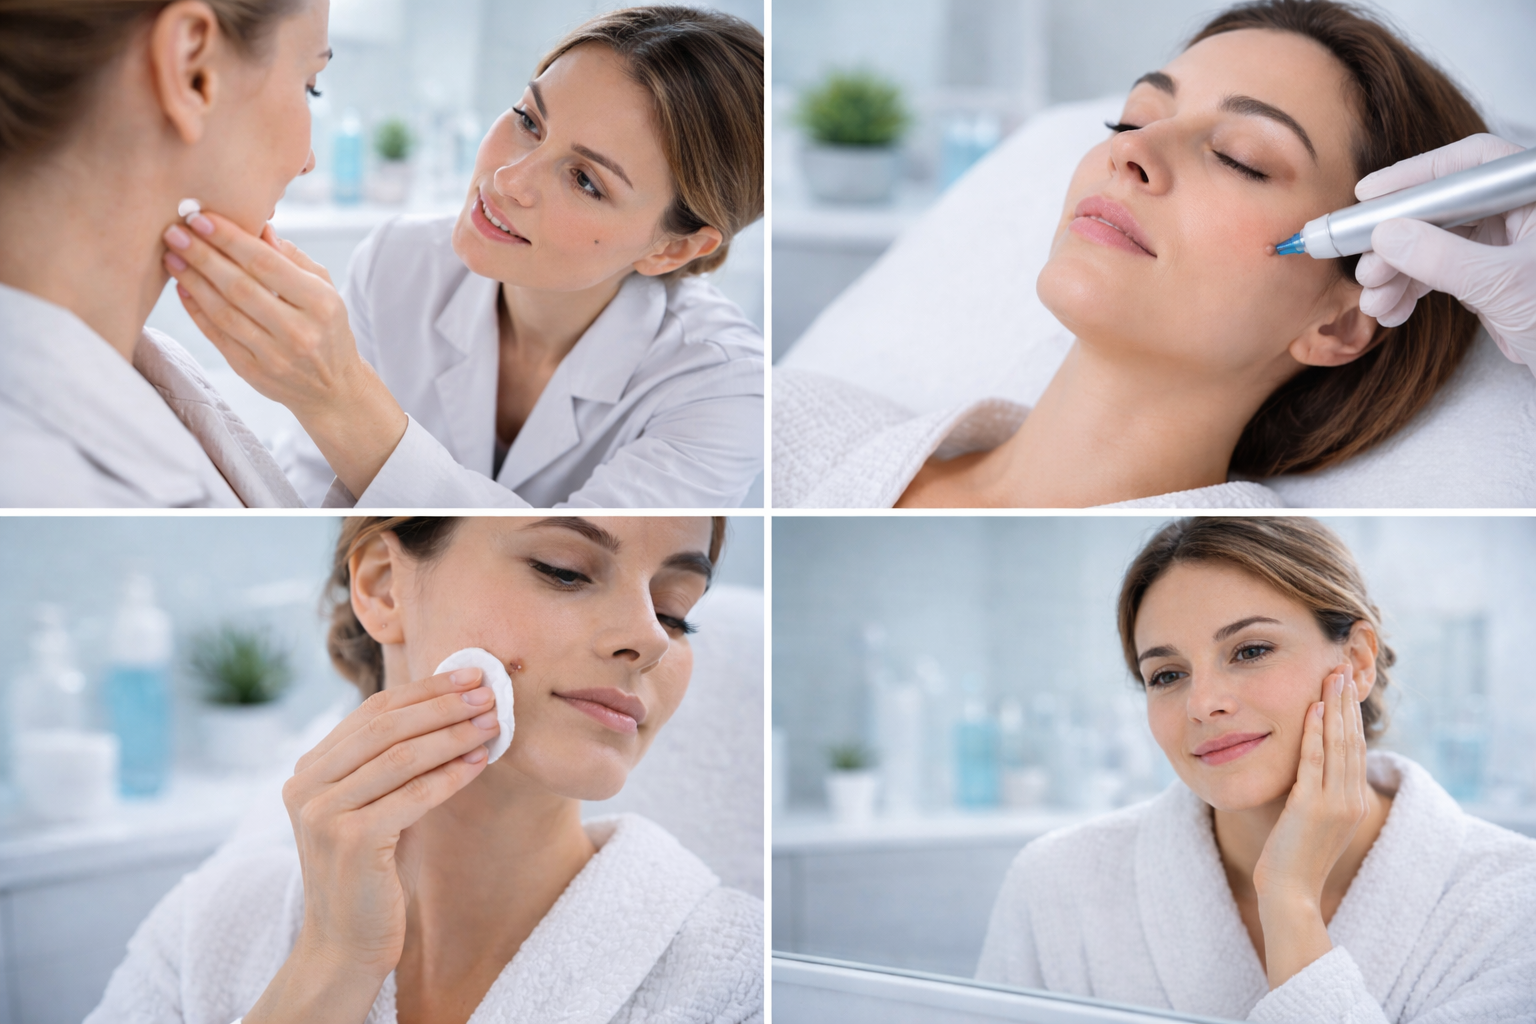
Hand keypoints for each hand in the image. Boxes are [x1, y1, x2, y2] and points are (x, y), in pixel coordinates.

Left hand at [161, 211, 407, 495]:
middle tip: (175, 231)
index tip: (202, 218)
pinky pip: (217, 336)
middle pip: (240, 287)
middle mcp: (299, 332)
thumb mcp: (325, 289)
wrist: (334, 389)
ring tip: (172, 256)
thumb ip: (293, 258)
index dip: (230, 239)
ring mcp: (274, 356)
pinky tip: (183, 287)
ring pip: (223, 312)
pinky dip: (196, 310)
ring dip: (193, 281)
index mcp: (321, 304)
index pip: (267, 264)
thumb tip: (259, 227)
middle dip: (203, 256)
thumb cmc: (327, 327)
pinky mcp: (253, 373)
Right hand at [242, 667, 498, 1023]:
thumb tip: (452, 705)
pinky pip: (412, 796)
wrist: (345, 944)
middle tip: (489, 691)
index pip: (372, 711)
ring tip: (493, 722)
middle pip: (386, 726)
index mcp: (308, 769)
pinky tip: (478, 763)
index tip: (469, 674)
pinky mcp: (349, 841)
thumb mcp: (371, 806)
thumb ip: (389, 762)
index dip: (424, 690)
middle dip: (443, 705)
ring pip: (401, 757)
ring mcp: (322, 813)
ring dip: (453, 734)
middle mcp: (305, 785)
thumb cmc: (370, 871)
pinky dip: (449, 776)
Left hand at [1251, 664, 1369, 988]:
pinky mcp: (1311, 807)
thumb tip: (1307, 765)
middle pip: (1351, 739)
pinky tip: (1312, 707)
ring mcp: (1334, 803)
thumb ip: (1315, 792)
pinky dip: (1314, 731)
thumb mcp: (1311, 820)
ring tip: (1332, 675)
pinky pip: (1313, 760)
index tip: (1345, 685)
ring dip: (1334, 707)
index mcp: (1353, 802)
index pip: (1355, 748)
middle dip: (1347, 701)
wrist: (1289, 894)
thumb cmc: (1291, 858)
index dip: (1351, 714)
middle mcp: (1350, 799)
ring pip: (1337, 744)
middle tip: (1343, 667)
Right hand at [1354, 134, 1535, 367]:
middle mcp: (1517, 211)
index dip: (1415, 176)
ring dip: (1395, 273)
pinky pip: (1437, 272)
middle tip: (1365, 267)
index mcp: (1532, 194)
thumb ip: (1441, 258)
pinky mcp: (1488, 275)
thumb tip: (1386, 235)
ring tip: (1374, 300)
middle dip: (1395, 241)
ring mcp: (1502, 244)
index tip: (1368, 195)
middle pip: (1440, 208)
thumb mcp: (1503, 284)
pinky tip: (1392, 310)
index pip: (1470, 165)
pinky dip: (1410, 291)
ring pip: (1432, 244)